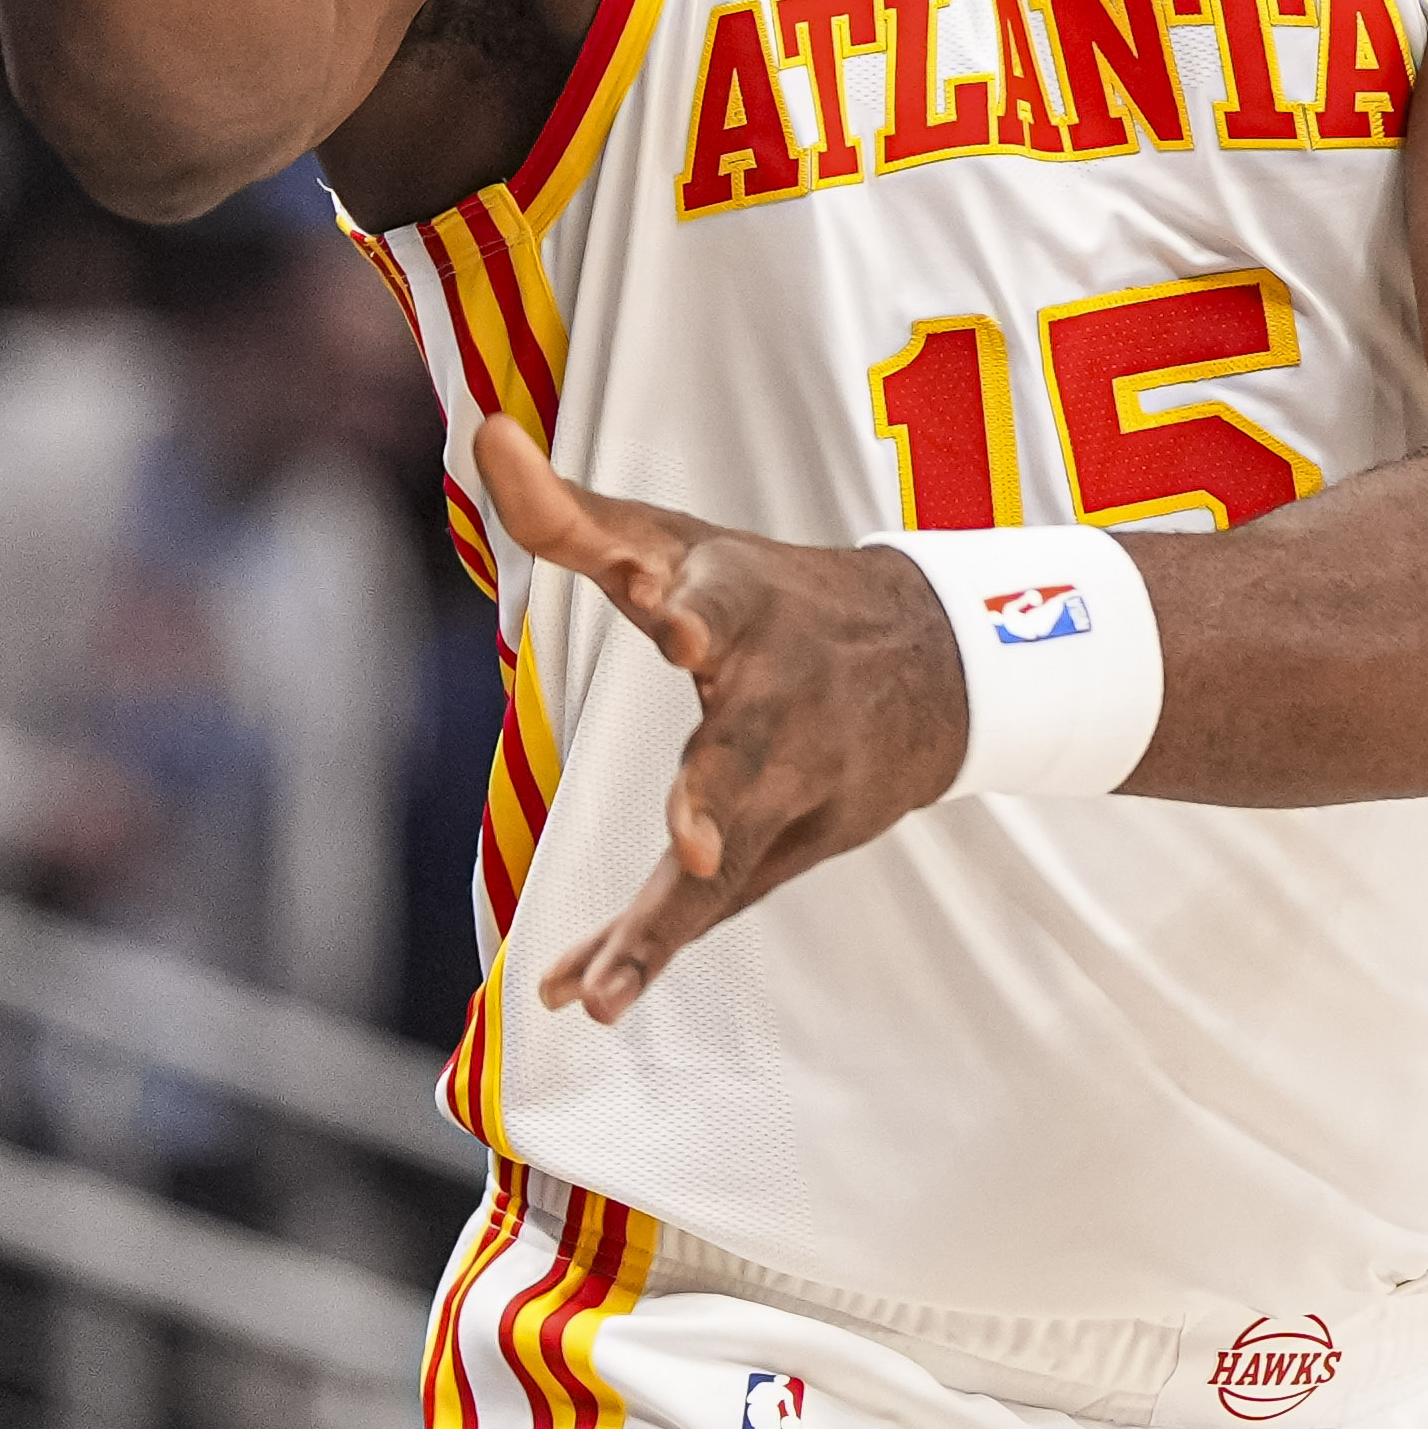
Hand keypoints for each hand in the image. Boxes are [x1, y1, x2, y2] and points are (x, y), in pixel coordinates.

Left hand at [474, 416, 968, 1019]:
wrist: (942, 665)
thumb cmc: (775, 598)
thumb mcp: (682, 547)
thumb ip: (573, 515)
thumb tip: (485, 431)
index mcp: (750, 612)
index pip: (724, 604)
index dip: (699, 610)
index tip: (674, 617)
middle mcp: (781, 702)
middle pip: (745, 758)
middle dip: (717, 801)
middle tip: (695, 844)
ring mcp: (797, 785)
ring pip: (728, 865)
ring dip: (666, 925)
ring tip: (604, 989)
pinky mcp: (798, 843)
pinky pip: (713, 906)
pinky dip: (649, 951)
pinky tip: (584, 996)